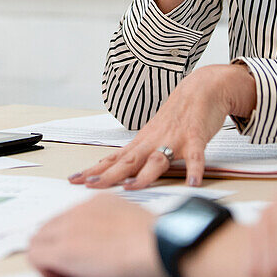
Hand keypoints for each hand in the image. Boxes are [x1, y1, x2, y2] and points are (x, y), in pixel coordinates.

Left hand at [29, 195, 162, 276]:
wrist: (161, 244)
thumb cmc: (159, 242)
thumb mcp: (133, 224)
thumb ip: (115, 228)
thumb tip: (108, 245)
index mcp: (98, 202)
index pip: (67, 219)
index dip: (68, 240)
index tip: (80, 256)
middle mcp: (80, 209)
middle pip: (49, 227)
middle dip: (54, 248)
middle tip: (71, 268)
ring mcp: (71, 227)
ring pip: (38, 240)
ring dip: (48, 258)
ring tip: (67, 273)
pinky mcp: (65, 249)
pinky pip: (36, 256)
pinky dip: (44, 269)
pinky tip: (62, 276)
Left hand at [71, 64, 254, 189]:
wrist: (201, 87)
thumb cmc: (177, 114)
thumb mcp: (153, 134)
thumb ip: (139, 153)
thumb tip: (120, 169)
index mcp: (142, 142)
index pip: (113, 159)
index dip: (94, 170)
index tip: (74, 180)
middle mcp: (153, 142)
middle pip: (128, 162)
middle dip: (108, 175)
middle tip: (90, 186)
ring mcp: (174, 139)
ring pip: (156, 160)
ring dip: (143, 175)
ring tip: (131, 188)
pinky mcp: (195, 138)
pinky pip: (195, 156)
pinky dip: (194, 169)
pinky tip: (192, 183)